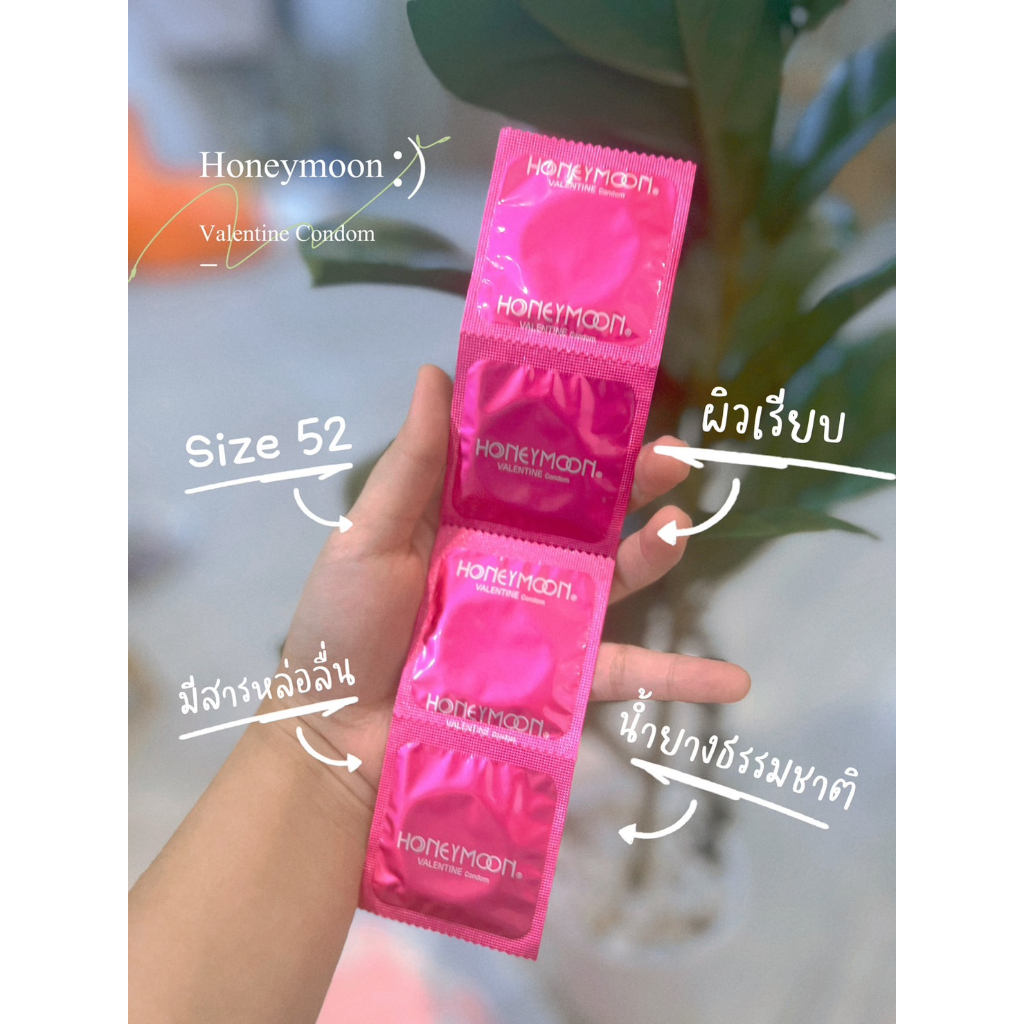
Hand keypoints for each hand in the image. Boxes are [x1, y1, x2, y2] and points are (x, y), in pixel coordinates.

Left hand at [274, 365, 749, 813]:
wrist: (336, 739)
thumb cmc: (341, 628)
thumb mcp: (368, 537)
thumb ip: (411, 464)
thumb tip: (437, 372)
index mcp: (469, 520)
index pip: (535, 464)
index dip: (576, 431)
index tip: (616, 397)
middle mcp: (514, 562)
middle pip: (588, 514)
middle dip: (635, 481)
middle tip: (677, 454)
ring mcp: (541, 621)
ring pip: (613, 581)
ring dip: (656, 555)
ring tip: (680, 529)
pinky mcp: (555, 681)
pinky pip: (621, 674)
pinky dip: (677, 679)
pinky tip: (733, 679)